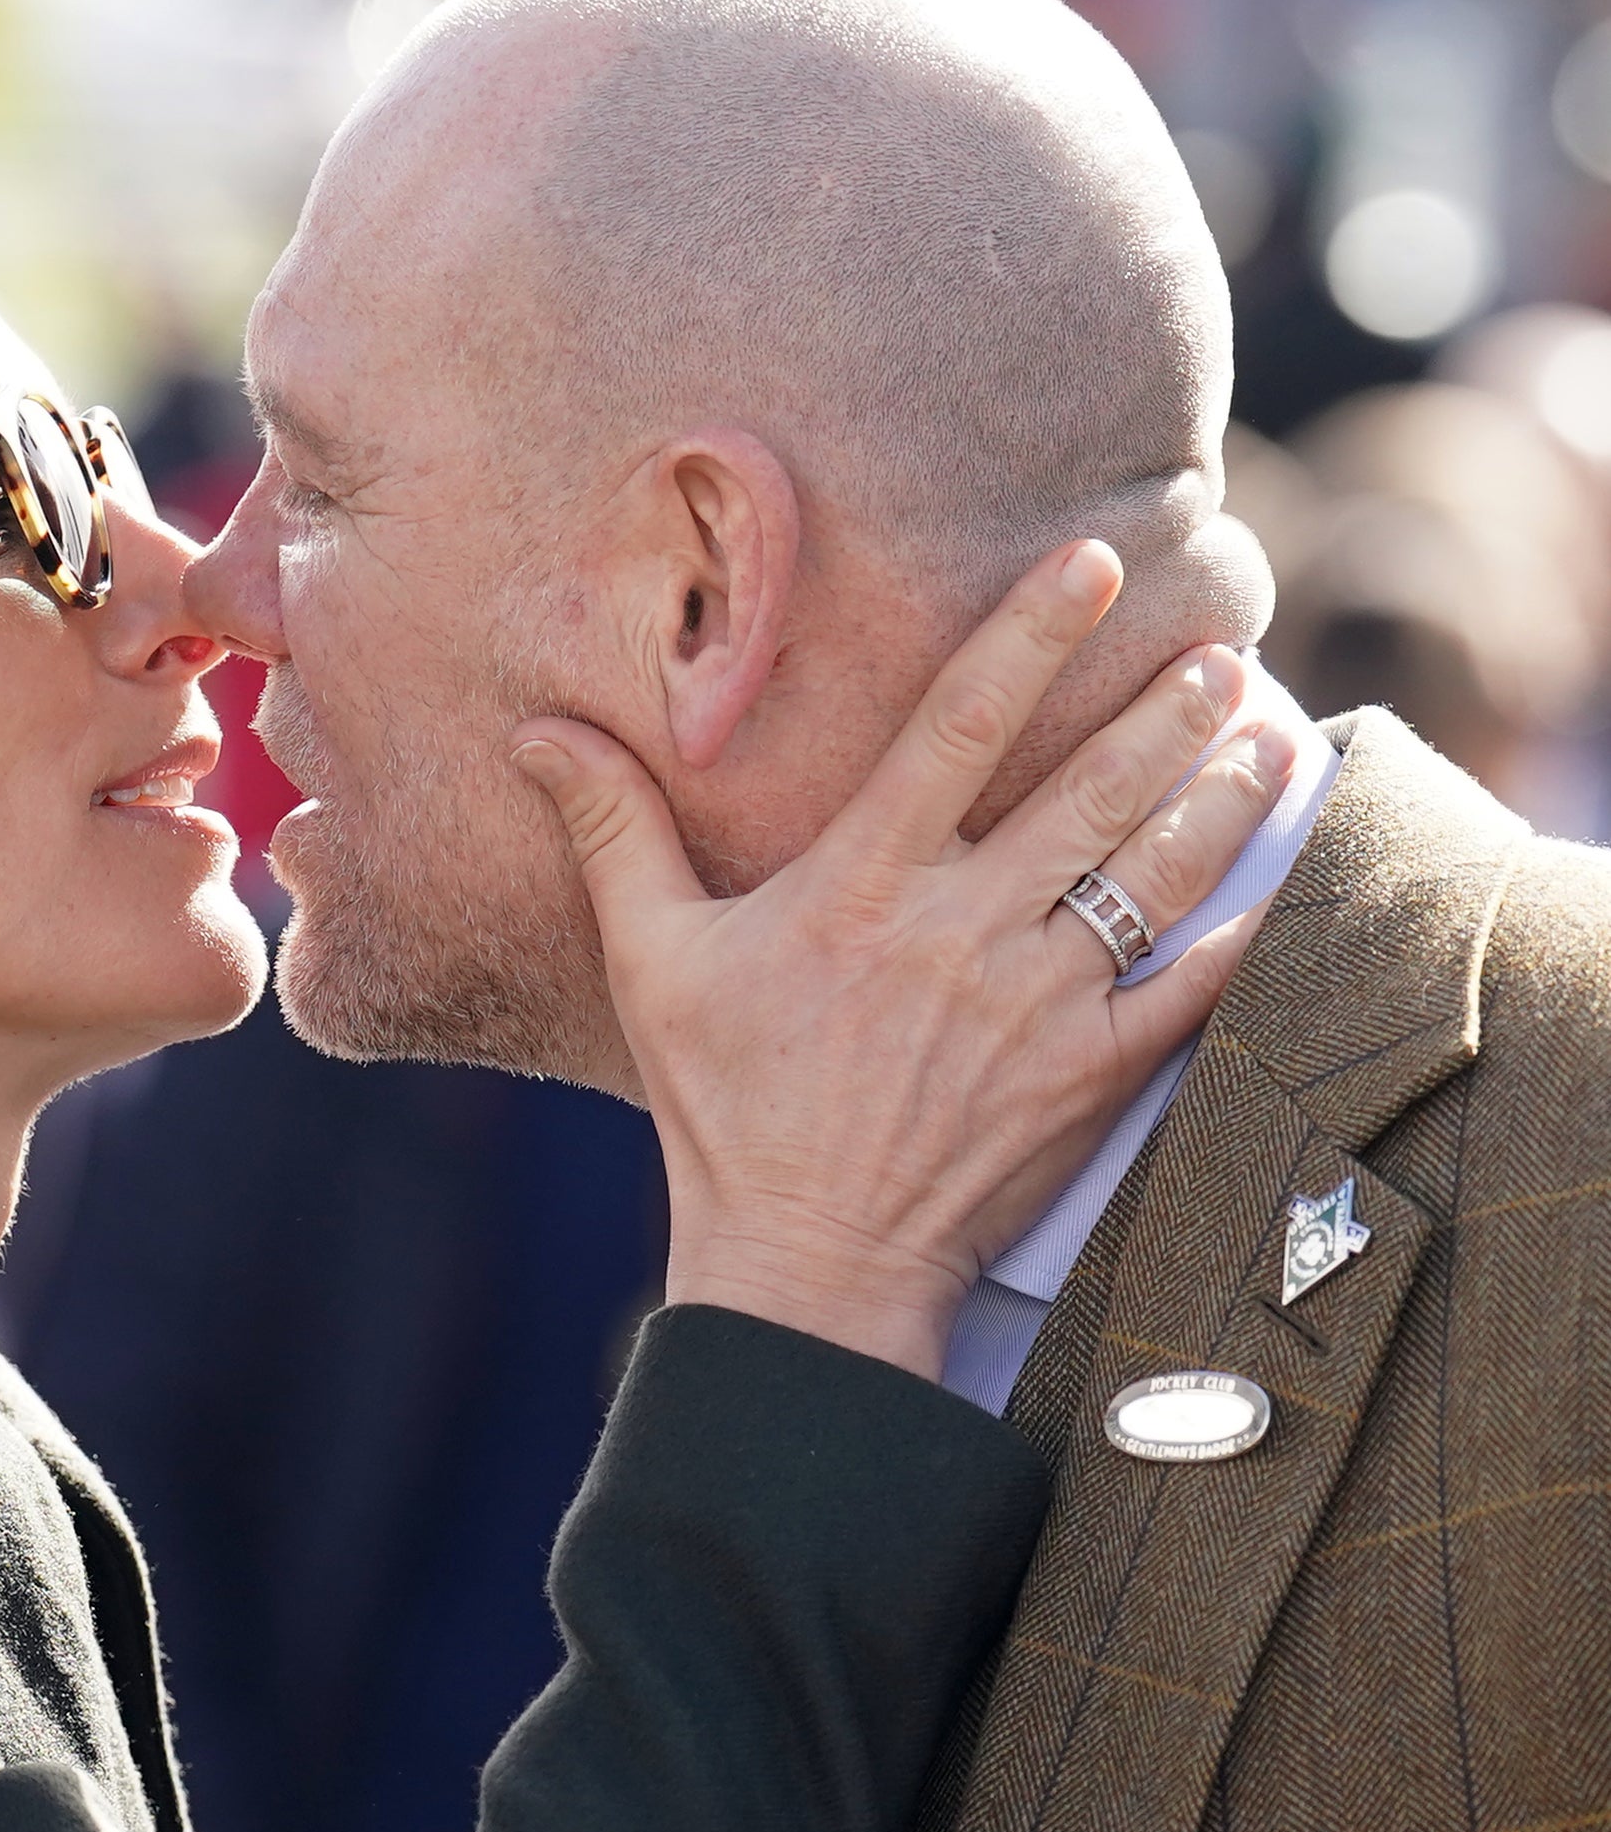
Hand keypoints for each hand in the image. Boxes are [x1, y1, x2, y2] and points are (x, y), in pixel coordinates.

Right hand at [512, 544, 1293, 1377]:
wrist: (806, 1266)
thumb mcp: (652, 965)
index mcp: (858, 888)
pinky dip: (1250, 928)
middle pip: (1087, 789)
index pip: (957, 728)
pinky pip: (1192, 989)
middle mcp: (959, 933)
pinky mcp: (1087, 1077)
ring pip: (1153, 873)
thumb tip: (543, 732)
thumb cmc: (725, 1112)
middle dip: (1164, 708)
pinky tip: (1289, 873)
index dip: (1030, 635)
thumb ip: (616, 834)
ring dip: (1218, 793)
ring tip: (1263, 732)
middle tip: (1221, 647)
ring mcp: (1034, 1007)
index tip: (1093, 565)